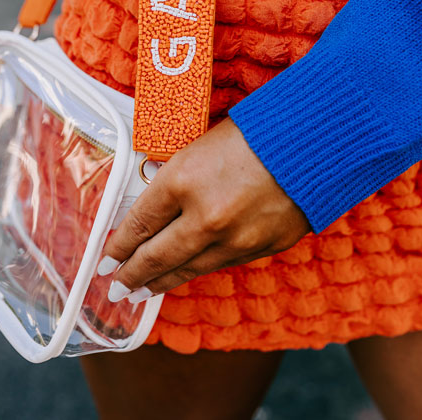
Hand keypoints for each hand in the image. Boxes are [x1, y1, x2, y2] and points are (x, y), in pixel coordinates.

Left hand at [97, 117, 310, 303]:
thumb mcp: (202, 145)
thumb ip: (178, 179)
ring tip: (142, 291)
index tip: (105, 256)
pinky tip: (187, 274)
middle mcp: (204, 216)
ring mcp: (234, 239)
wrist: (316, 141)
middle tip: (115, 286)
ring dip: (161, 282)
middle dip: (131, 274)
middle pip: (156, 256)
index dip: (118, 244)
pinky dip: (197, 272)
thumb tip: (156, 207)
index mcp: (182, 179)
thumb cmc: (256, 130)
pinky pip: (220, 265)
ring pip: (187, 270)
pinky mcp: (261, 249)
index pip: (139, 222)